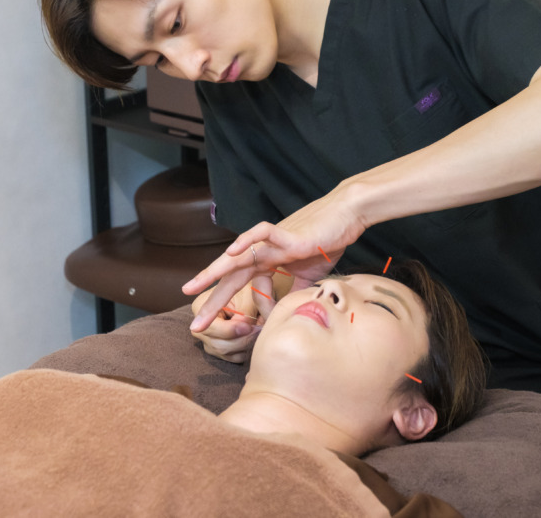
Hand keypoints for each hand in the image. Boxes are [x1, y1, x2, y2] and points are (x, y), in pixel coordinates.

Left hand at [185, 186, 366, 331]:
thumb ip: (293, 292)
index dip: (222, 304)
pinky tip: (232, 250)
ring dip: (215, 271)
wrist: (347, 214)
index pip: (238, 285)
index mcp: (267, 261)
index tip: (207, 325)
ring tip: (194, 287)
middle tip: (195, 325)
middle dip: (212, 300)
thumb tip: (286, 313)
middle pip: (231, 276)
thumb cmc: (328, 240)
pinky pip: (263, 232)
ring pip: (238, 255)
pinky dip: (247, 239)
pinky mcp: (288, 233)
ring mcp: (273, 241)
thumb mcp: (309, 276)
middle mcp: (263, 251)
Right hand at [189, 276, 277, 362]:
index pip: (211, 326)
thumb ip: (244, 312)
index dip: (231, 330)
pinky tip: (256, 339)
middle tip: (260, 331)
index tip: (248, 327)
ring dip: (246, 345)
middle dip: (242, 340)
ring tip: (261, 332)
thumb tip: (245, 328)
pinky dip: (246, 350)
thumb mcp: (247, 296)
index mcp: (200, 307)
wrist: (253, 292)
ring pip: (226, 353)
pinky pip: (232, 357)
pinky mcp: (219, 349)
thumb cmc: (248, 291)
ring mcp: (208, 340)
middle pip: (218, 344)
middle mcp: (200, 326)